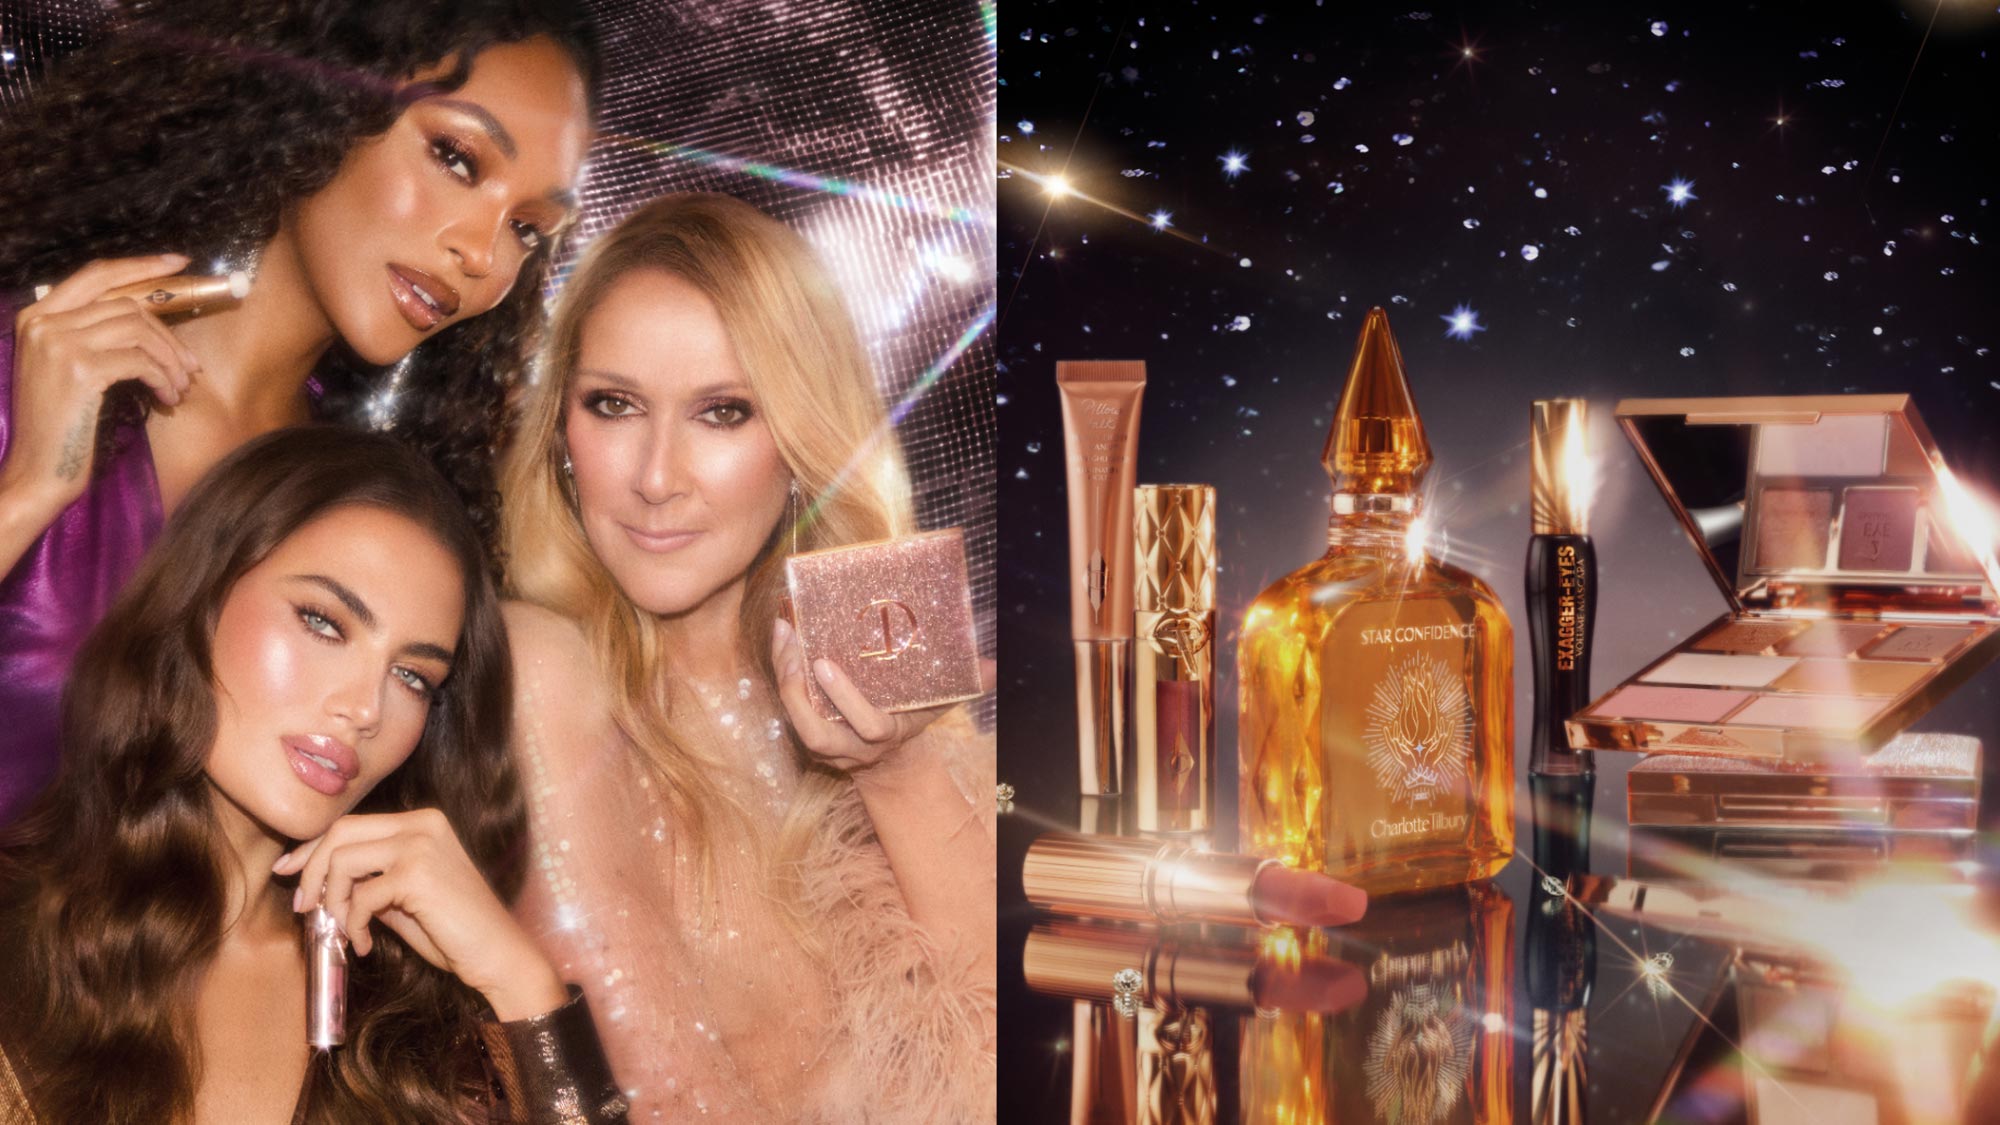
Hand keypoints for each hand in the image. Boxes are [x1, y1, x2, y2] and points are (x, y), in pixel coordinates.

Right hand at [2, 255, 200, 513]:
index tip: (178, 263)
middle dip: (167, 334)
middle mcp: (43, 322)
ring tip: (179, 387)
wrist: (37, 470)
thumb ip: (92, 336)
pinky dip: (163, 378)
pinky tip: (167, 398)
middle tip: (190, 366)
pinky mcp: (80, 370)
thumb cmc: (60, 425)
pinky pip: (141, 361)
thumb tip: (149, 320)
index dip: (140, 265)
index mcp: (36, 315)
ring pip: (139, 330)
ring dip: (170, 360)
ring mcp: (58, 343)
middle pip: (127, 305)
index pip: (95, 274)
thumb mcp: (65, 369)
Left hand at [274, 809, 567, 1020]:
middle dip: (311, 871)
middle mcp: (422, 824)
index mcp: (422, 822)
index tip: (288, 873)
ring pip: (342, 860)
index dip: (312, 848)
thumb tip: (317, 883)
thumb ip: (369, 881)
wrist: (498, 955)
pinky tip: (365, 944)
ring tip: (342, 931)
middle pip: (340, 832)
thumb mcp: (403, 898)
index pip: (350, 824)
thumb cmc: (454, 931)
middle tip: (304, 909)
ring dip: (331, 901)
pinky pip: (361, 896)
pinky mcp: (418, 874)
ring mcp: (421, 845)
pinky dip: (353, 924)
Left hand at [770, 615, 994, 781]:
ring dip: (785, 678)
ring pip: (795, 721)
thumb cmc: (914, 718)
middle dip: (797, 692)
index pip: (867, 726)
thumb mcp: (939, 705)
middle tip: (794, 646)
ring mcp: (825, 746)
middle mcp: (850, 748)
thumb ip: (964, 685)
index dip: (845, 699)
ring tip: (784, 634)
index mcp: (885, 737)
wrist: (889, 761)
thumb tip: (993, 667)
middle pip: (815, 732)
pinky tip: (782, 637)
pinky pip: (788, 707)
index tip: (825, 664)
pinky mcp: (807, 734)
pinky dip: (782, 673)